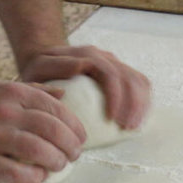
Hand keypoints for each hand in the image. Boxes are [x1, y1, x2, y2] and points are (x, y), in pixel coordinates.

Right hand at [0, 81, 85, 182]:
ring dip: (56, 161)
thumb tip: (64, 95)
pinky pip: (17, 172)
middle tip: (75, 154)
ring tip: (60, 165)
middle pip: (51, 129)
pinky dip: (34, 176)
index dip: (73, 124)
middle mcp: (3, 112)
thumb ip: (31, 90)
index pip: (54, 107)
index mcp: (10, 93)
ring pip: (38, 150)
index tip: (80, 137)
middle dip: (70, 144)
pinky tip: (39, 176)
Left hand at [19, 45, 150, 130]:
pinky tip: (137, 119)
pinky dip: (143, 101)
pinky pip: (139, 83)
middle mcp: (105, 57)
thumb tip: (80, 68)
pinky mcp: (119, 72)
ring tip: (133, 127)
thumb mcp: (39, 68)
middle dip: (132, 104)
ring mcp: (114, 63)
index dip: (116, 97)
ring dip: (140, 104)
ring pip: (138, 79)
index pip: (110, 73)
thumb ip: (56, 66)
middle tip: (127, 127)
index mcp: (88, 55)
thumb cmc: (40, 71)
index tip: (112, 120)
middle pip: (128, 77)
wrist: (47, 61)